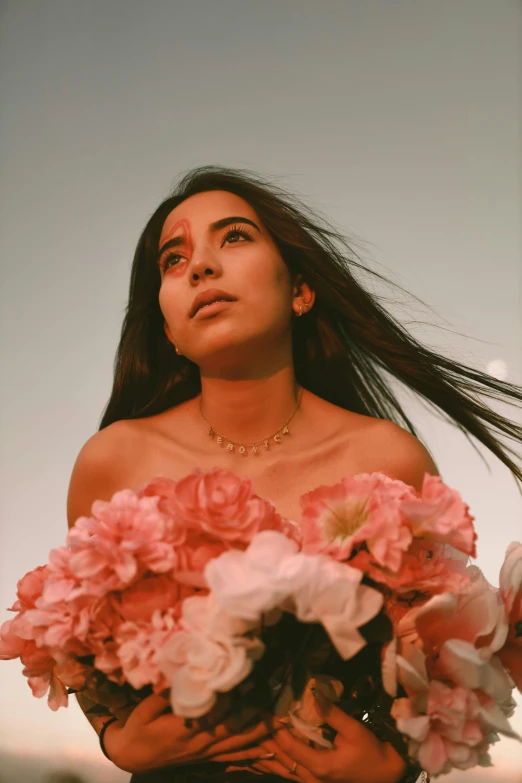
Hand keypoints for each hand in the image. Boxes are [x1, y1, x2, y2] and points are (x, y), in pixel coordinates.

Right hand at [104, 693, 275, 773]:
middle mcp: (198, 742)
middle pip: (233, 728)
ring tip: (280, 718)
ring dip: (258, 730)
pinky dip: (252, 751)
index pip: (213, 713)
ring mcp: (205, 752)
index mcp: (182, 729)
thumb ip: (162, 696)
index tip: (247, 679)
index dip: (231, 698)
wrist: (131, 756)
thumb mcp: (143, 710)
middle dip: (254, 712)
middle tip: (275, 695)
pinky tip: (269, 747)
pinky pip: (233, 755)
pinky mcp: (207, 757)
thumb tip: (180, 675)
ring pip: (237, 742)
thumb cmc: (137, 728)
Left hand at [251, 693, 406, 782]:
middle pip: (282, 760)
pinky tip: (271, 752)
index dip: (275, 729)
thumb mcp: (354, 731)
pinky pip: (293, 772)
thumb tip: (313, 694)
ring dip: (271, 752)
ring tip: (255, 735)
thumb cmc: (372, 753)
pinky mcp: (317, 782)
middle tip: (253, 721)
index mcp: (320, 766)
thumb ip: (332, 713)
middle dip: (267, 740)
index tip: (264, 712)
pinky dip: (281, 761)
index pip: (289, 747)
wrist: (387, 776)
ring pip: (285, 769)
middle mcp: (313, 778)